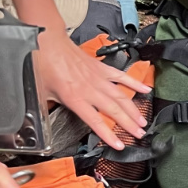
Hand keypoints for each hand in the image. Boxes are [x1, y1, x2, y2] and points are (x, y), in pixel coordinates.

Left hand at [34, 27, 147, 150]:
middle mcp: (90, 89)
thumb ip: (48, 109)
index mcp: (75, 97)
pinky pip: (121, 77)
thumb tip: (45, 121)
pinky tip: (145, 90)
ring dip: (133, 110)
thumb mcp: (42, 93)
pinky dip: (134, 83)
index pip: (95, 121)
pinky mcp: (101, 68)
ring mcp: (98, 78)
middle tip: (140, 135)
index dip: (108, 135)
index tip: (119, 145)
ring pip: (121, 96)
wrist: (49, 42)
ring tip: (143, 121)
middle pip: (114, 110)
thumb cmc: (44, 64)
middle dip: (129, 124)